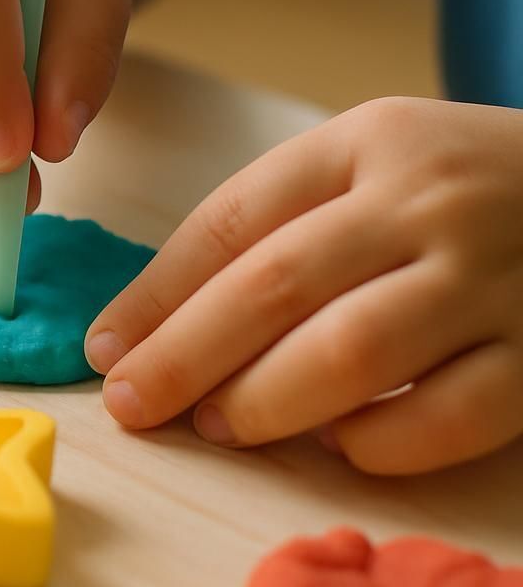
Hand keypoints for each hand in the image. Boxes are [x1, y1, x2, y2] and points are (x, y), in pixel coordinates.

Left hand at [87, 97, 522, 473]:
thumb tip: (152, 328)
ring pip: (352, 353)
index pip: (232, 219)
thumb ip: (280, 226)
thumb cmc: (468, 189)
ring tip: (218, 426)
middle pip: (274, 286)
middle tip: (132, 406)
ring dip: (265, 402)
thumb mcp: (376, 166)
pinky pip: (446, 416)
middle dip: (182, 356)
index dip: (154, 295)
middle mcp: (430, 199)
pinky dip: (377, 443)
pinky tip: (339, 445)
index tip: (102, 350)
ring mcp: (497, 276)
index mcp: (368, 141)